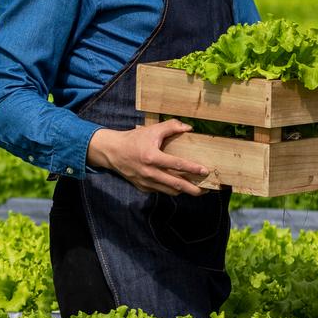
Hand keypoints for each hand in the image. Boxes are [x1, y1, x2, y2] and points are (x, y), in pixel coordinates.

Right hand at [87, 121, 212, 195]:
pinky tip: (178, 185)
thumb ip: (171, 126)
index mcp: (152, 157)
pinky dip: (171, 189)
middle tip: (205, 189)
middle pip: (176, 185)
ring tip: (195, 189)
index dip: (193, 168)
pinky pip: (160, 190)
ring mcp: (146, 182)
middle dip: (193, 189)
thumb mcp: (151, 130)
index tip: (205, 171)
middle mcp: (149, 172)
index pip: (177, 164)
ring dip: (184, 191)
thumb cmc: (133, 139)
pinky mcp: (143, 187)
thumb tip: (188, 128)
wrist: (112, 152)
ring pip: (170, 191)